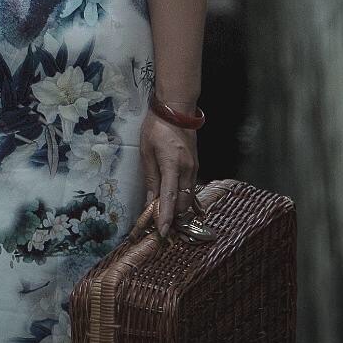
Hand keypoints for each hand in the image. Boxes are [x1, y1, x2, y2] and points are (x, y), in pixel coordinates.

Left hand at [139, 108, 198, 238]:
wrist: (177, 110)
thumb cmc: (157, 127)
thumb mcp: (147, 151)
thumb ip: (150, 178)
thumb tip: (149, 201)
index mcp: (172, 165)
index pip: (169, 198)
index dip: (165, 216)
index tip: (162, 232)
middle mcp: (187, 170)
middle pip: (182, 203)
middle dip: (172, 217)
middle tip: (158, 225)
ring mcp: (194, 169)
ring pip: (189, 198)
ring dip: (178, 210)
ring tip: (165, 217)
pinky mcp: (195, 167)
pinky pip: (192, 189)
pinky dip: (185, 199)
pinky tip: (180, 207)